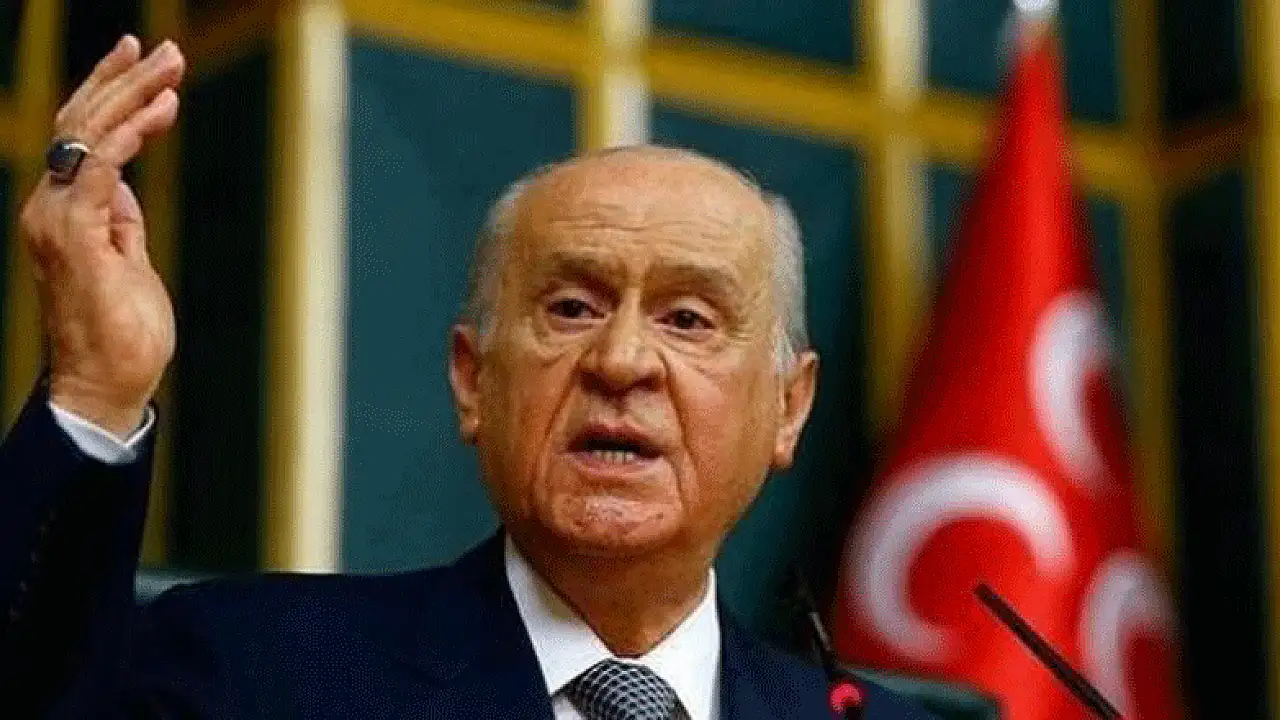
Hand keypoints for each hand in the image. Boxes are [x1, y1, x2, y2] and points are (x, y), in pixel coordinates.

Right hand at [20, 36, 185, 436]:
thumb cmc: (122, 333)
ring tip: (170, 64)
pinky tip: (159, 109)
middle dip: (123, 79)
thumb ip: (120, 223)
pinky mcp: (74, 234)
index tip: (152, 69)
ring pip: (88, 133)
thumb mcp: (128, 262)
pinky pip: (99, 167)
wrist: (105, 385)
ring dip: (132, 93)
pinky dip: (130, 134)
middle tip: (164, 47)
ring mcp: (56, 219)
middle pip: (80, 123)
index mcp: (63, 213)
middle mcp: (49, 207)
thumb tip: (122, 188)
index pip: (81, 138)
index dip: (113, 98)